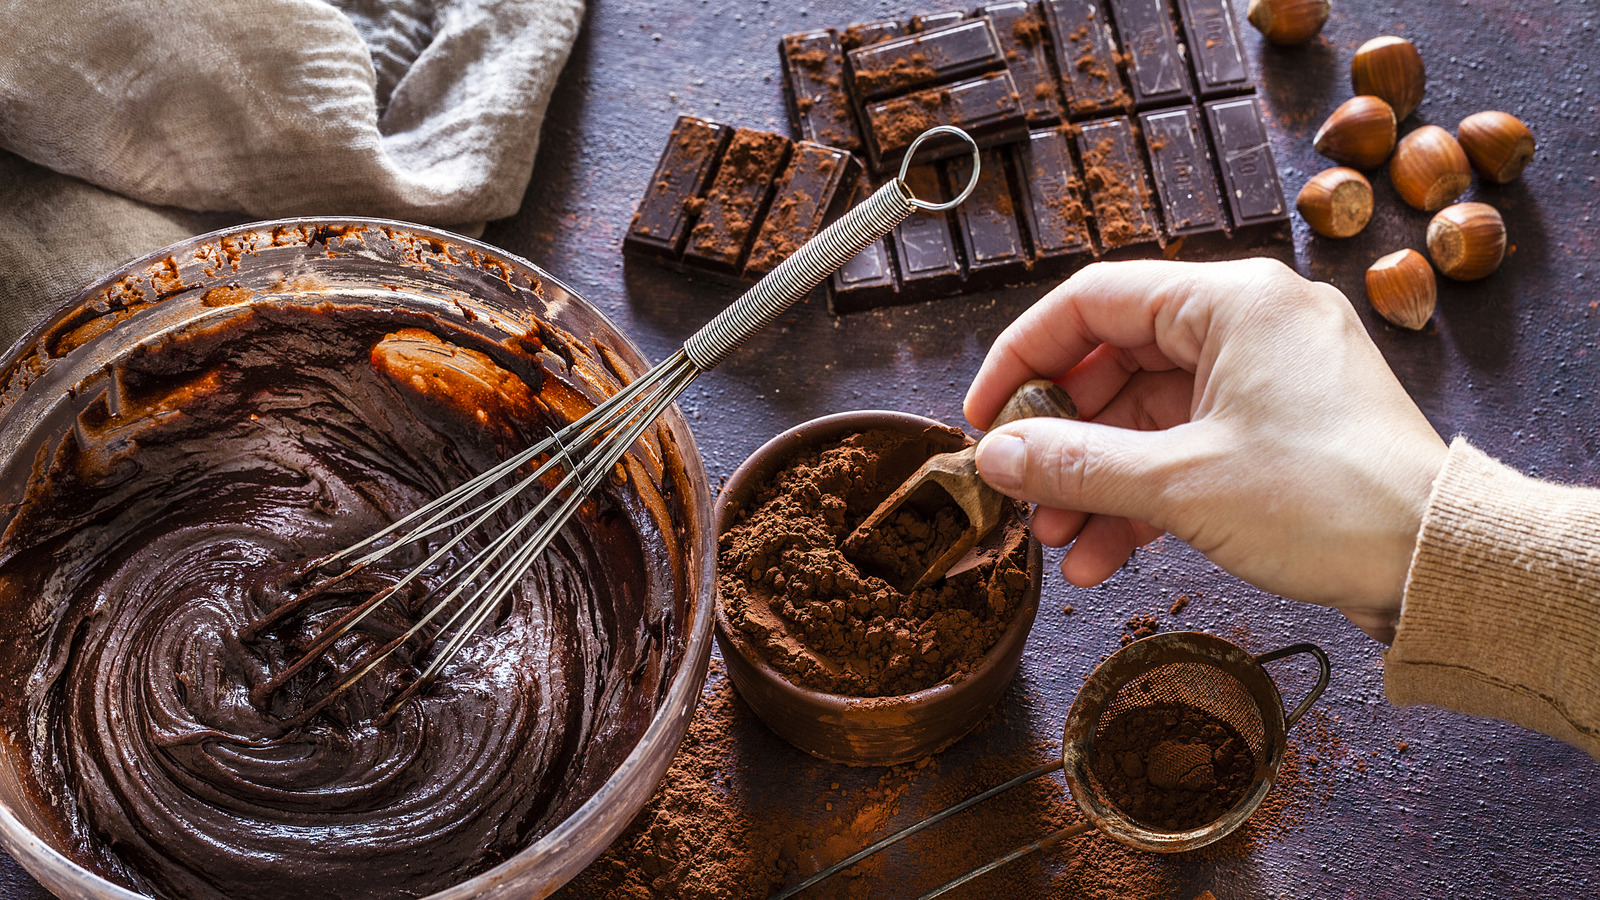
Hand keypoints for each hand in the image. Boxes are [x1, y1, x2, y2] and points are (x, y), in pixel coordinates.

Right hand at [965, 259, 1447, 642]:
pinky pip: (1187, 448)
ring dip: (1097, 479)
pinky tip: (1104, 555)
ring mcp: (1267, 378)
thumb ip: (1074, 463)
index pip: (1091, 301)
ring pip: (1148, 416)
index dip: (1022, 358)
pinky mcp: (1280, 429)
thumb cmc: (1330, 500)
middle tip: (1021, 493)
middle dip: (1061, 439)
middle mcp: (1249, 324)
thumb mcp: (1180, 483)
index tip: (985, 417)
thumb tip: (996, 457)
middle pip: (1115, 363)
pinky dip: (1142, 495)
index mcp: (1231, 301)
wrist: (1438, 562)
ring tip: (1059, 542)